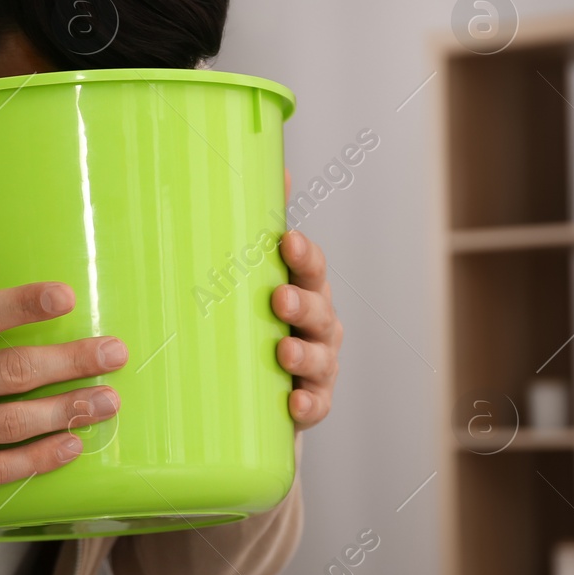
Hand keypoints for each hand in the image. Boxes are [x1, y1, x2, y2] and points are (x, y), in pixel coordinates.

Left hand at [271, 170, 341, 429]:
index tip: (286, 241)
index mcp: (304, 289)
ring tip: (284, 353)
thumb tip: (273, 168)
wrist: (257, 390)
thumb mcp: (253, 277)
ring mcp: (319, 367)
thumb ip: (258, 227)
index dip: (302, 254)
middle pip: (319, 311)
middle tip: (279, 298)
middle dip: (302, 304)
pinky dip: (308, 405)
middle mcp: (318, 325)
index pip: (311, 267)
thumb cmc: (256, 322)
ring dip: (304, 355)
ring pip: (320, 359)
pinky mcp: (312, 404)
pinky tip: (294, 404)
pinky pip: (316, 405)